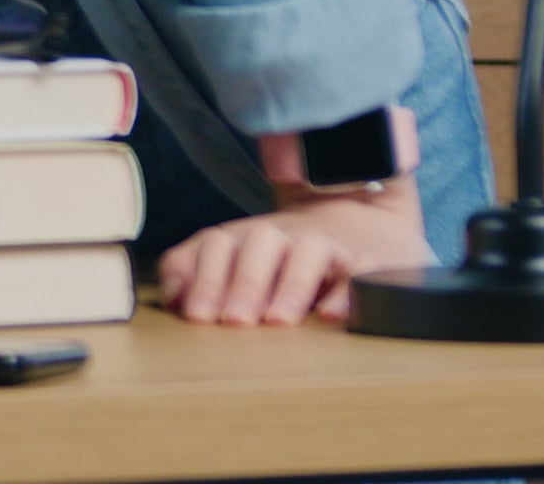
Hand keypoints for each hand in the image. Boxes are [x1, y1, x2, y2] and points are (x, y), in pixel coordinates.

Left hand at [157, 144, 433, 326]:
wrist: (363, 222)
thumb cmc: (285, 258)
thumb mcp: (238, 260)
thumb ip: (195, 272)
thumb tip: (173, 297)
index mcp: (248, 237)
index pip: (219, 244)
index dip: (205, 277)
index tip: (197, 315)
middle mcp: (286, 235)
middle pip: (261, 243)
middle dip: (243, 283)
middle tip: (233, 322)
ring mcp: (329, 245)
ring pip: (308, 251)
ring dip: (290, 286)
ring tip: (277, 321)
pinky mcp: (370, 261)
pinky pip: (360, 271)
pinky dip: (346, 292)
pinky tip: (331, 316)